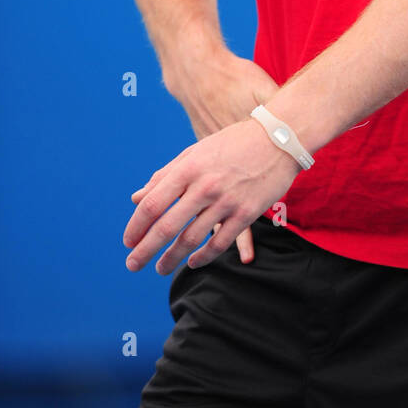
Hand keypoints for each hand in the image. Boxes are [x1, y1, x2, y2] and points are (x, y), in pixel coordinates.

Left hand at [124, 118, 297, 275]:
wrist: (279, 139)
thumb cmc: (233, 144)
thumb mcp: (195, 153)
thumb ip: (166, 176)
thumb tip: (136, 198)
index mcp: (188, 168)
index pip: (152, 204)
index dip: (136, 226)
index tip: (128, 241)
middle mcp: (205, 186)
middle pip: (167, 226)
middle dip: (145, 250)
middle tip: (133, 264)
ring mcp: (226, 201)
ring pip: (191, 239)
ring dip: (171, 258)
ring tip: (160, 268)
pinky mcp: (246, 213)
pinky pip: (220, 243)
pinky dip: (203, 257)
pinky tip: (193, 262)